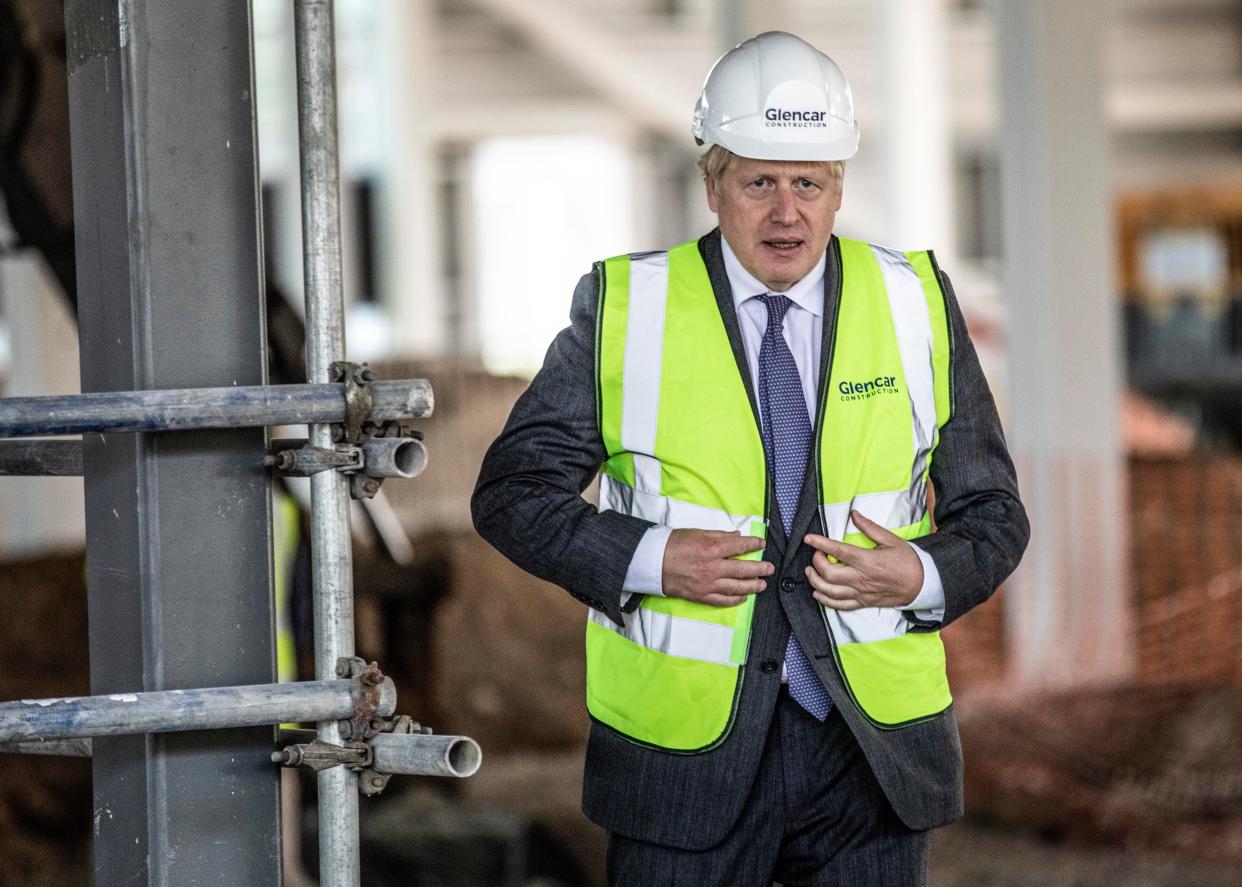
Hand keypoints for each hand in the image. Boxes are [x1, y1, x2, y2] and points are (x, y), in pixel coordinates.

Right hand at [661, 529, 773, 606]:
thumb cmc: (672, 544)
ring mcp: (708, 583)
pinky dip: (735, 599)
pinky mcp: (701, 595)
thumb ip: (719, 535)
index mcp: (712, 547)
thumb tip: (736, 536)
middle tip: (770, 568)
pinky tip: (743, 597)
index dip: (754, 544)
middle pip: (744, 569)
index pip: (740, 546)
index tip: (762, 544)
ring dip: (753, 586)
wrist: (651, 562)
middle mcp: (713, 567)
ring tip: (762, 585)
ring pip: (737, 587)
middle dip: (760, 569)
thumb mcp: (696, 532)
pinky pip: (723, 600)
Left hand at [803, 510, 922, 609]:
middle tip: (816, 554)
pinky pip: (840, 606)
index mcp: (868, 561)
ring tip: (811, 572)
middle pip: (829, 574)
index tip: (809, 538)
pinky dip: (826, 600)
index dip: (820, 543)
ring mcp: (862, 593)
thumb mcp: (891, 540)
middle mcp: (862, 579)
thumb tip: (854, 514)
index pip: (838, 551)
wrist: (923, 584)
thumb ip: (869, 528)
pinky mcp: (863, 603)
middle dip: (816, 563)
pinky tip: (818, 593)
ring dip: (816, 582)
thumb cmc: (908, 561)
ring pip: (830, 592)